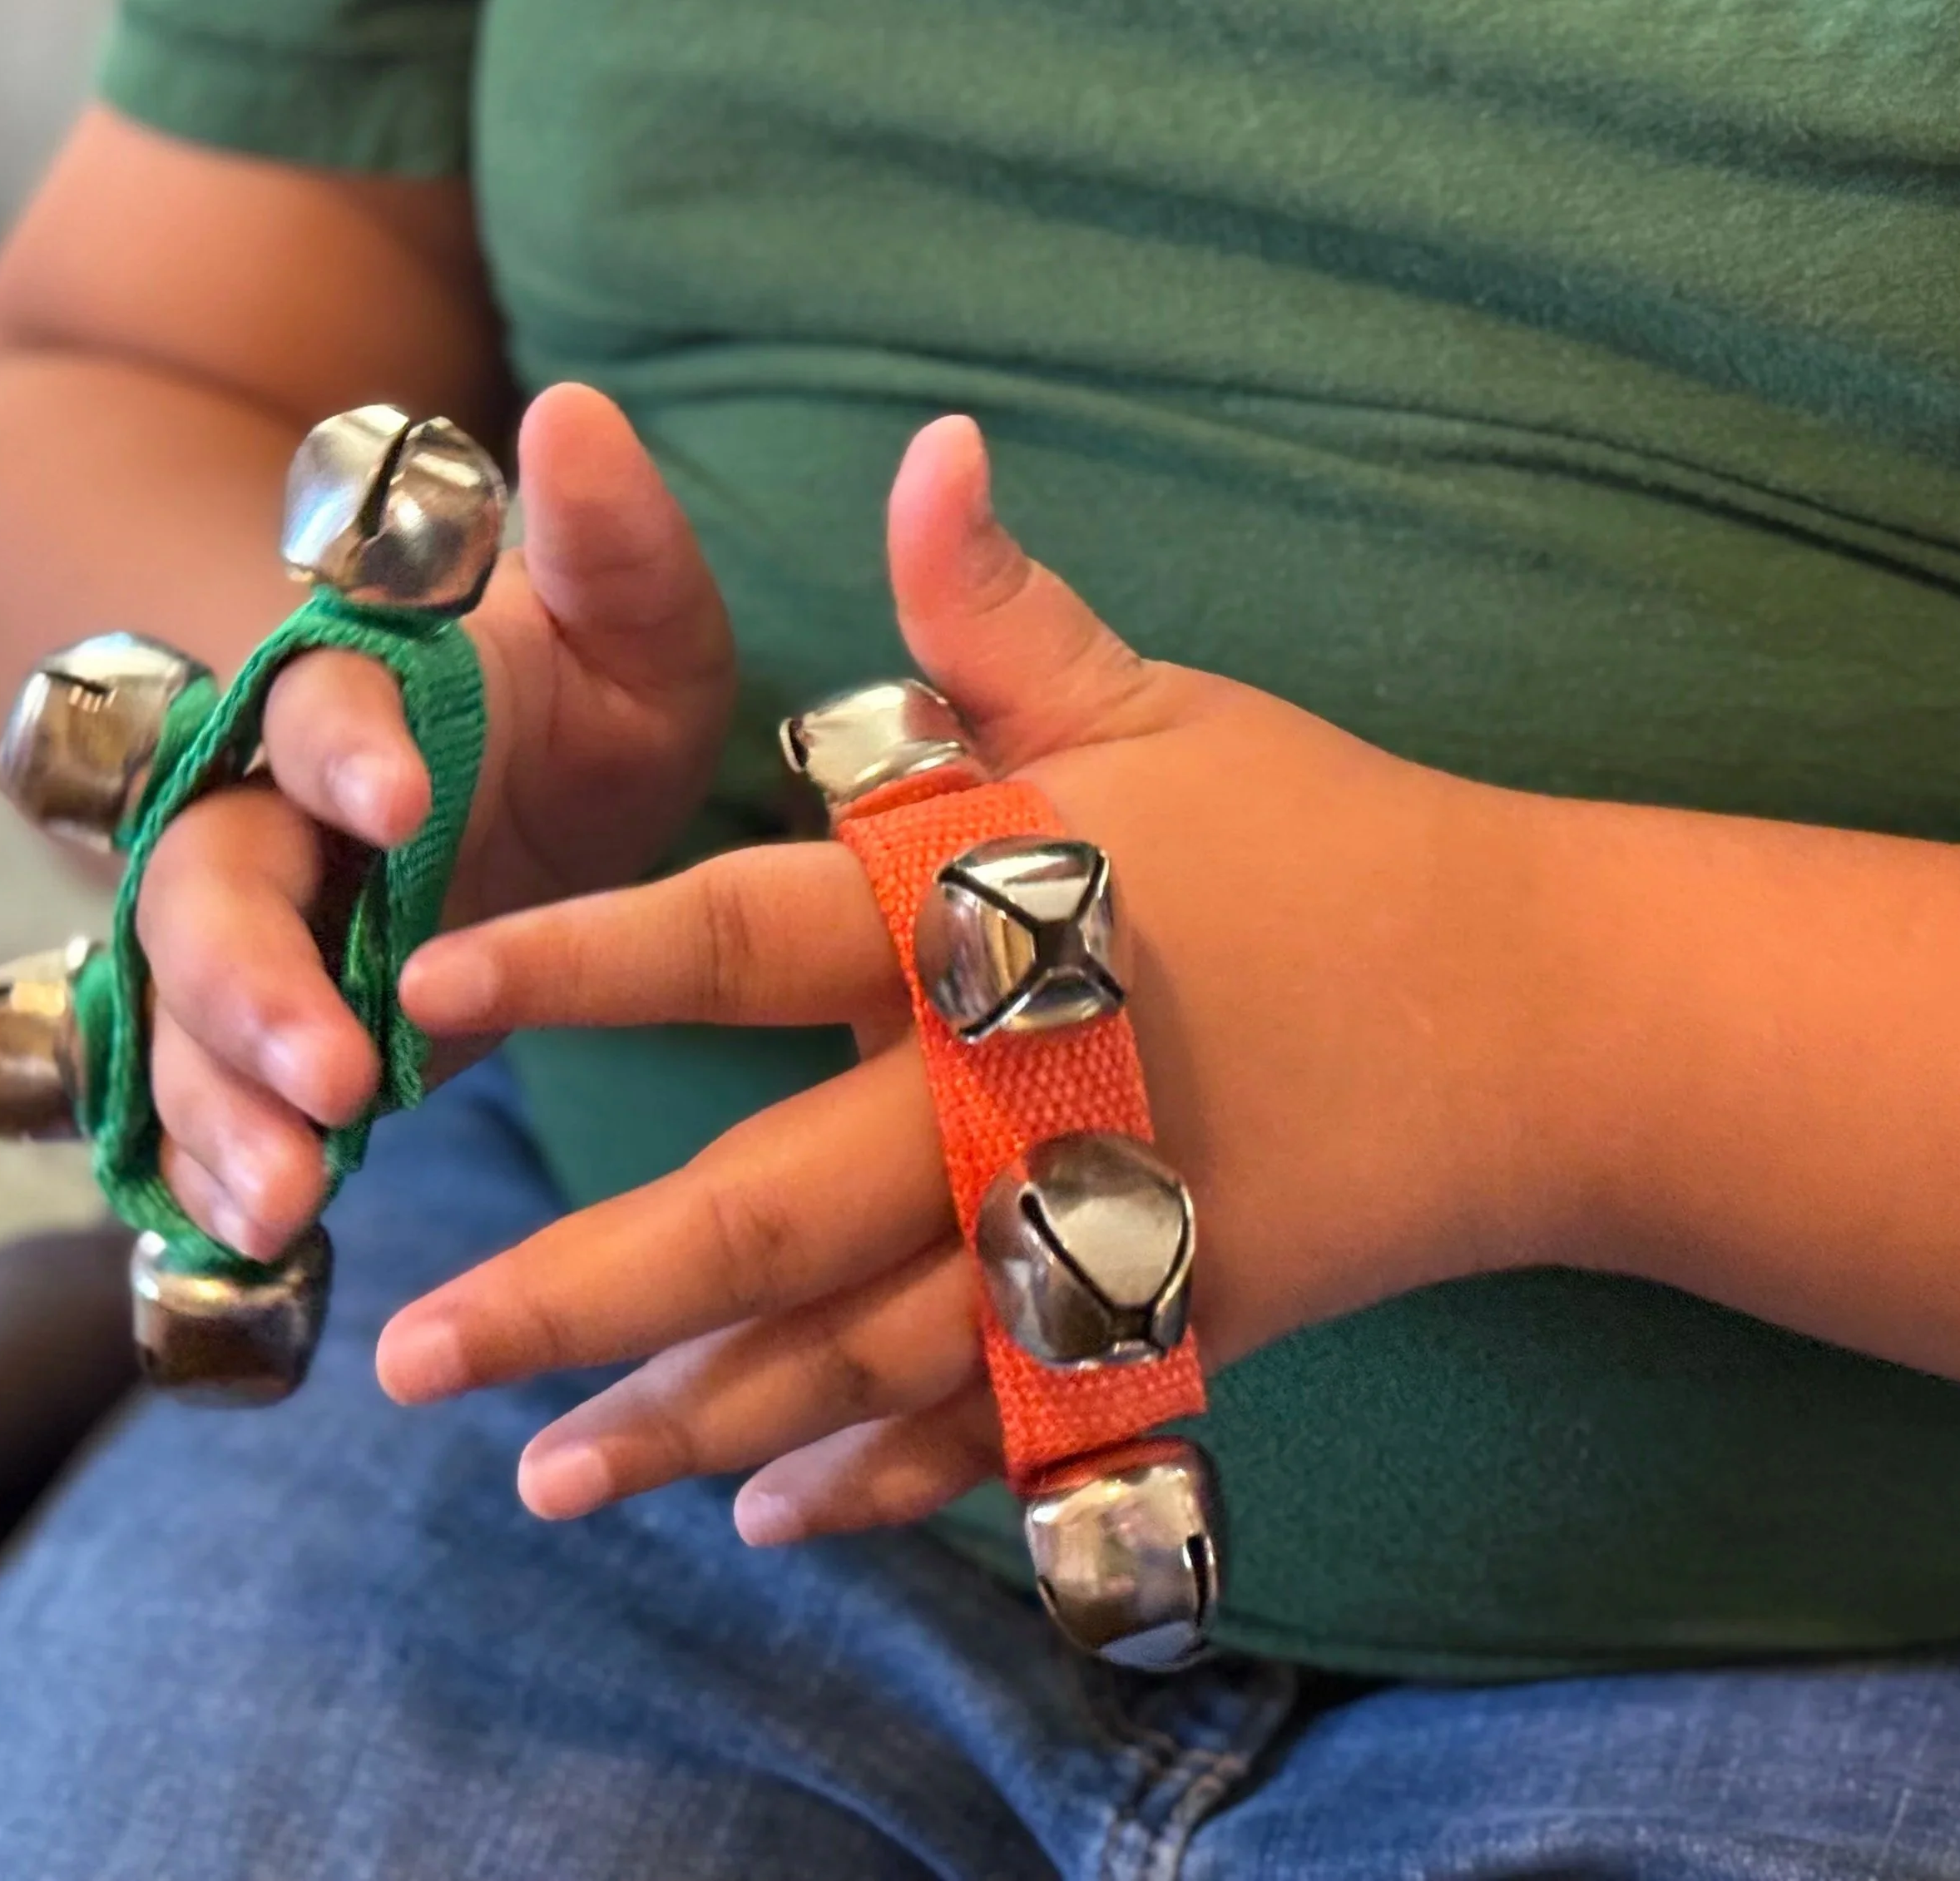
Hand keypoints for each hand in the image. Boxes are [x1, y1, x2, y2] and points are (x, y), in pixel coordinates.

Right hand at [138, 385, 733, 1262]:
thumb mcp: (645, 640)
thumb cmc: (592, 713)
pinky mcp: (258, 1040)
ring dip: (220, 1100)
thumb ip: (619, 547)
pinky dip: (212, 1173)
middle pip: (208, 879)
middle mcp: (273, 810)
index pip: (321, 705)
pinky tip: (252, 1243)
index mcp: (366, 694)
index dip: (346, 749)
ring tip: (286, 1194)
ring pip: (181, 1009)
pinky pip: (199, 1107)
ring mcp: (254, 933)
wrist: (536, 810)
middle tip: (334, 1070)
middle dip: (251, 976)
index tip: (402, 804)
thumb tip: (576, 407)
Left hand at [379, 418, 1566, 1543]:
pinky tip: (764, 1519)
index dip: (586, 963)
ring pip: (855, 1356)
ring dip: (693, 1423)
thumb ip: (1004, 615)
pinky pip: (994, 1427)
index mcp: (998, 916)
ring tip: (540, 1476)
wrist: (1547, 1015)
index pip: (749, 934)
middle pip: (767, 1207)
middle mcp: (1016, 1093)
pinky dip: (881, 1478)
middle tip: (412, 1350)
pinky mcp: (1159, 1328)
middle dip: (580, 1290)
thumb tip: (928, 441)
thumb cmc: (1338, 838)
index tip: (436, 998)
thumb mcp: (1166, 707)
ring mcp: (1089, 1235)